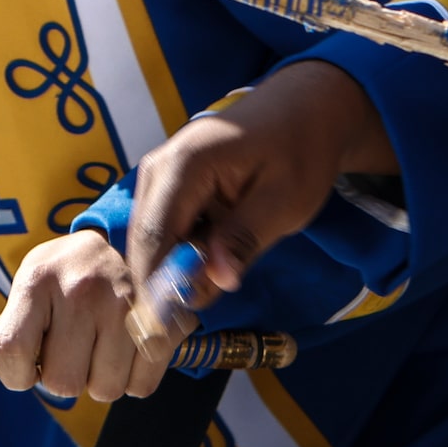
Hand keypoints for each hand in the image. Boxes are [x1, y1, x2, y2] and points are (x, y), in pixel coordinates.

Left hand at [0, 229, 170, 401]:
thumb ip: (3, 324)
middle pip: (62, 382)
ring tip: (99, 347)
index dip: (14, 374)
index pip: (11, 352)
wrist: (123, 241)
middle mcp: (81, 289)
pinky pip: (141, 386)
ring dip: (99, 380)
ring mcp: (126, 303)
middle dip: (62, 377)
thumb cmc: (63, 278)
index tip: (24, 369)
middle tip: (70, 352)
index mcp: (37, 279)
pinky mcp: (163, 320)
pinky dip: (133, 380)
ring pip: (104, 390)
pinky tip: (127, 351)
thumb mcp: (30, 287)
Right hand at [126, 60, 392, 312]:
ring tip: (198, 303)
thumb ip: (245, 238)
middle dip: (158, 288)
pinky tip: (202, 274)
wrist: (303, 111)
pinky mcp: (168, 186)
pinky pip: (163, 230)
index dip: (154, 287)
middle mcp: (160, 167)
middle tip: (177, 334)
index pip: (154, 236)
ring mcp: (159, 174)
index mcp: (185, 165)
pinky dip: (177, 257)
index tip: (160, 334)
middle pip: (144, 241)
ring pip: (150, 239)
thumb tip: (215, 281)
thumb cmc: (299, 151)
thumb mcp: (285, 201)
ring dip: (169, 274)